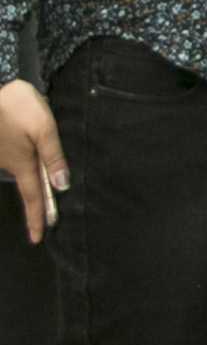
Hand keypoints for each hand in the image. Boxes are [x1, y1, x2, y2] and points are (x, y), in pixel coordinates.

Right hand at [0, 79, 64, 244]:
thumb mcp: (43, 128)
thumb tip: (62, 186)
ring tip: (39, 172)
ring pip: (18, 166)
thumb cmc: (17, 106)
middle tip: (44, 216)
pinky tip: (22, 144)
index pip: (33, 196)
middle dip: (36, 197)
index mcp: (22, 163)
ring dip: (29, 171)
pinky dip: (21, 156)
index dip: (37, 217)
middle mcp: (7, 163)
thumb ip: (54, 156)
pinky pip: (11, 154)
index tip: (38, 238)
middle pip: (26, 182)